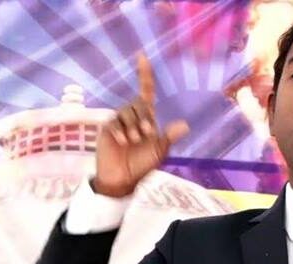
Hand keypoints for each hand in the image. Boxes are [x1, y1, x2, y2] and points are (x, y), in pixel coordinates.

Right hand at [94, 53, 189, 196]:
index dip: (144, 75)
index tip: (142, 56)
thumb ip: (169, 137)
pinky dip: (120, 131)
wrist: (123, 178)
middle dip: (144, 118)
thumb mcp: (159, 151)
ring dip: (132, 126)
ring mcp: (119, 121)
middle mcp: (133, 116)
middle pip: (138, 103)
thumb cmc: (142, 165)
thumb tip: (185, 125)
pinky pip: (114, 121)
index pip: (146, 92)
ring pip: (126, 111)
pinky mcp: (107, 128)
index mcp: (147, 118)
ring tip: (132, 141)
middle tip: (145, 135)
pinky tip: (122, 141)